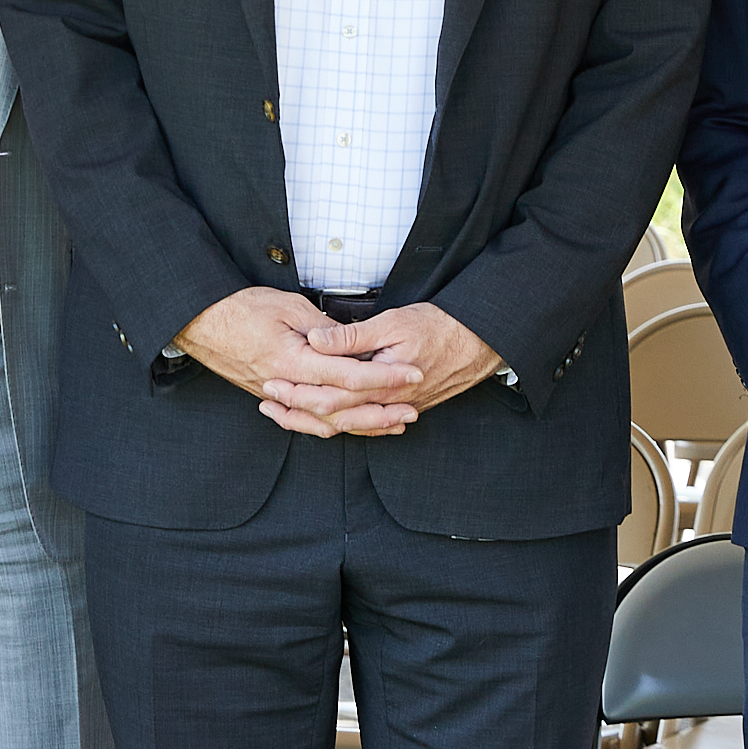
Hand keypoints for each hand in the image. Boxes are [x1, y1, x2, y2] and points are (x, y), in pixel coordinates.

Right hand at [174, 289, 398, 439]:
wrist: (200, 322)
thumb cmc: (239, 308)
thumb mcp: (288, 307)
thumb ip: (322, 329)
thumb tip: (351, 343)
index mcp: (294, 361)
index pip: (349, 376)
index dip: (385, 377)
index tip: (412, 373)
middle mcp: (287, 385)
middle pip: (342, 408)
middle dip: (380, 410)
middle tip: (412, 409)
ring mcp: (278, 395)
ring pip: (325, 422)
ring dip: (361, 424)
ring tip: (392, 424)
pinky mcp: (272, 397)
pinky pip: (306, 421)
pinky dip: (332, 426)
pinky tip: (352, 426)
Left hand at [267, 301, 507, 435]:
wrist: (480, 342)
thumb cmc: (440, 327)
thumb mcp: (394, 323)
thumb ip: (352, 337)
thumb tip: (316, 340)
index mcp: (379, 384)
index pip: (328, 397)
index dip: (296, 393)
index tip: (270, 384)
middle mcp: (386, 404)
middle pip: (332, 418)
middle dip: (297, 411)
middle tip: (267, 403)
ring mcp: (395, 408)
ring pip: (348, 425)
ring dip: (314, 421)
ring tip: (285, 413)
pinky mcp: (402, 406)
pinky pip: (366, 423)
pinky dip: (341, 423)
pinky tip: (325, 420)